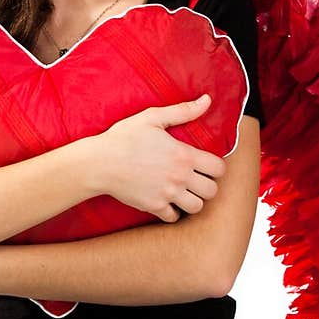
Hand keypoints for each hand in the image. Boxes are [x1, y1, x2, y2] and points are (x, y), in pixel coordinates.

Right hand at [96, 93, 225, 221]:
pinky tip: (168, 201)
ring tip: (185, 193)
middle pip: (212, 191)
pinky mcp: (154, 206)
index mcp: (184, 155)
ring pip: (197, 207)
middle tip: (197, 180)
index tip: (206, 165)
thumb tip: (207, 100)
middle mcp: (179, 177)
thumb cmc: (124, 138)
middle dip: (208, 185)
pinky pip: (174, 218)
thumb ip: (183, 111)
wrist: (99, 163)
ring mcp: (167, 194)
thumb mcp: (153, 118)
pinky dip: (173, 212)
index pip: (219, 169)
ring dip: (194, 200)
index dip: (216, 167)